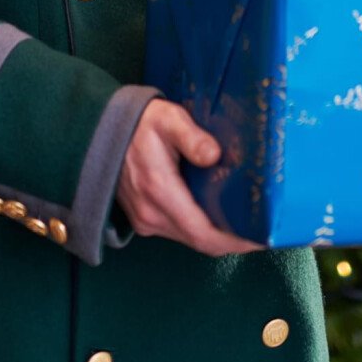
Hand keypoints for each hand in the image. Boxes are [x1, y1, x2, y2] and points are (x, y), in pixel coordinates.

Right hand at [117, 100, 260, 256]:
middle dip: (233, 241)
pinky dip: (200, 229)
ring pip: (190, 238)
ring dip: (217, 235)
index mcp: (159, 191)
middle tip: (262, 231)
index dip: (235, 242)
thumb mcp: (167, 119)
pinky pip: (178, 231)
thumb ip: (191, 137)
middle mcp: (151, 214)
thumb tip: (214, 155)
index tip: (261, 238)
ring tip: (245, 222)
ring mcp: (145, 220)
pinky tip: (217, 215)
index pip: (203, 233)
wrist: (100, 130)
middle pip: (200, 241)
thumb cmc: (139, 122)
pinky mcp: (143, 219)